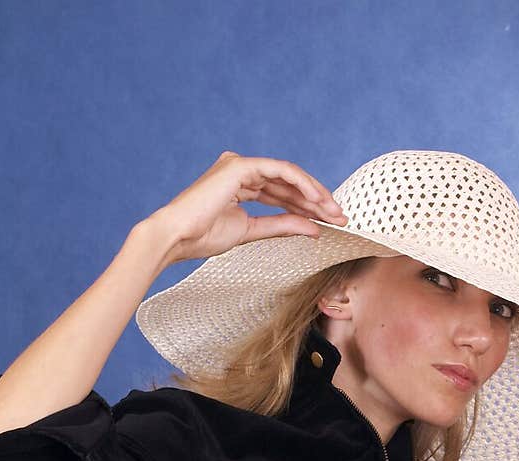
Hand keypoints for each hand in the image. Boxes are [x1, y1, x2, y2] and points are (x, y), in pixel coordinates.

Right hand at [148, 150, 348, 264]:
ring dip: (314, 194)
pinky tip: (318, 200)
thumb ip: (282, 226)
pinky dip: (302, 184)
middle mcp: (242, 170)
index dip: (307, 207)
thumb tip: (314, 229)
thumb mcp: (252, 231)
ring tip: (334, 212)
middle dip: (317, 201)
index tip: (329, 223)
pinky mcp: (242, 165)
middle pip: (288, 184)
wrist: (177, 237)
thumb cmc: (203, 237)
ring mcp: (241, 165)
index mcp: (241, 185)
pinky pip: (280, 170)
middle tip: (340, 218)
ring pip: (289, 175)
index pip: (281, 193)